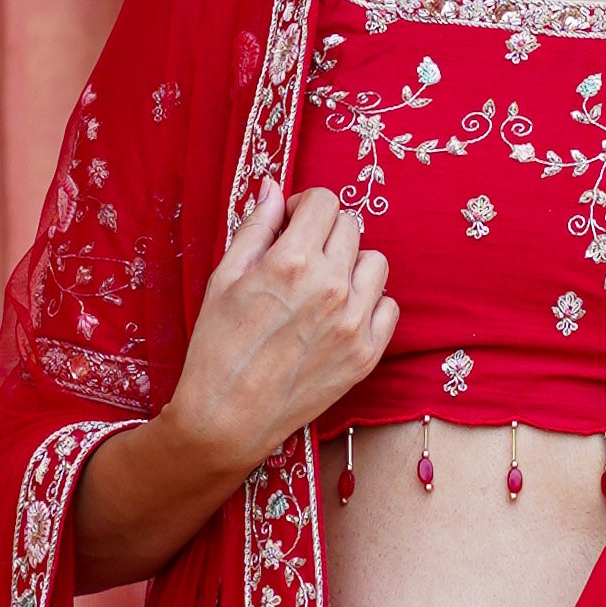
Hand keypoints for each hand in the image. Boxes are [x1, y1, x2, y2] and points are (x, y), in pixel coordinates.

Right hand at [69, 183, 394, 584]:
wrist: (227, 418)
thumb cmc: (217, 347)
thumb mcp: (223, 278)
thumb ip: (255, 228)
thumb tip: (273, 188)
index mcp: (291, 261)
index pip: (324, 202)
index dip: (305, 207)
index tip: (292, 224)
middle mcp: (330, 286)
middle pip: (350, 227)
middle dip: (325, 233)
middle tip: (302, 258)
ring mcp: (354, 322)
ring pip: (376, 263)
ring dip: (353, 265)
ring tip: (324, 287)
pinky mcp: (366, 354)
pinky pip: (388, 307)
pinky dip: (369, 305)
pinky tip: (339, 316)